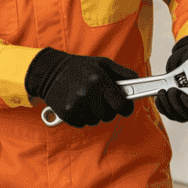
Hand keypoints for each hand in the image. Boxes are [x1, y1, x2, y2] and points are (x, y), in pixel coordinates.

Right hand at [25, 48, 139, 127]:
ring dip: (94, 113)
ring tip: (86, 99)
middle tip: (100, 98)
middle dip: (108, 109)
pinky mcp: (67, 114)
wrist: (50, 71)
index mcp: (99, 80)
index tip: (124, 105)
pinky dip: (82, 117)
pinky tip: (77, 104)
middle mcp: (88, 93)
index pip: (122, 105)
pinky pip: (83, 123)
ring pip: (96, 120)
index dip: (125, 106)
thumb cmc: (78, 67)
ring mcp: (76, 105)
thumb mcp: (102, 64)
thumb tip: (138, 81)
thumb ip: (122, 73)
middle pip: (109, 115)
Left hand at [155, 34, 187, 122]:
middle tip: (172, 91)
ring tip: (163, 92)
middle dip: (177, 105)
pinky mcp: (177, 108)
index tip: (183, 96)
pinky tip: (159, 97)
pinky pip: (169, 114)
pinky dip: (162, 107)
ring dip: (168, 106)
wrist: (187, 60)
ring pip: (179, 117)